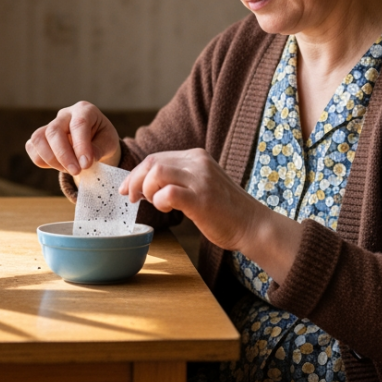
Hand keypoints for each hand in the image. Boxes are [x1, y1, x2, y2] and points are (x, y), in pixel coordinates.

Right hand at [25, 101, 121, 174]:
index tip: (86, 165)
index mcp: (84, 110)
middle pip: (54, 131)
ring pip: (38, 138)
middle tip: (76, 171)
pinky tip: (59, 166)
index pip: (78, 124)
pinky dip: (42, 161)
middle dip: (63, 155)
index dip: (81, 146)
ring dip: (51, 159)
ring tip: (69, 169)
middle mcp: (65, 115)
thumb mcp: (109, 143)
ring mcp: (50, 124)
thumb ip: (99, 150)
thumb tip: (85, 162)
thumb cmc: (102, 139)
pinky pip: (32, 148)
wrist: (94, 140)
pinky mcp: (40, 137)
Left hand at [120, 148, 301, 277]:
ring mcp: (201, 179)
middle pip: (152, 162)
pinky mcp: (202, 198)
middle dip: (135, 181)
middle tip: (132, 198)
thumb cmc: (224, 210)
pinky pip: (168, 193)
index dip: (137, 173)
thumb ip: (179, 179)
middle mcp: (198, 162)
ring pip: (157, 172)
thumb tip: (146, 184)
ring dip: (147, 190)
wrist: (253, 225)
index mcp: (196, 156)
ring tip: (154, 203)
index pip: (156, 157)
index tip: (128, 189)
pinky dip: (160, 201)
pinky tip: (166, 209)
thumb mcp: (201, 184)